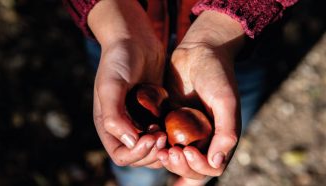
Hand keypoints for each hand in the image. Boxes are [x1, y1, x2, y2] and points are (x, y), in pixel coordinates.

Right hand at [88, 0, 166, 167]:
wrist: (136, 39)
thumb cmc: (118, 60)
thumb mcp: (111, 86)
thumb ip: (113, 115)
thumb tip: (129, 142)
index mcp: (108, 125)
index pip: (121, 155)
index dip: (136, 154)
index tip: (152, 138)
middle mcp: (125, 126)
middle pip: (139, 156)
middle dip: (152, 152)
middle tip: (165, 136)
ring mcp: (141, 120)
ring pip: (155, 148)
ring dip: (164, 147)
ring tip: (171, 133)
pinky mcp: (156, 112)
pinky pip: (166, 132)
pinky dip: (172, 134)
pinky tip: (179, 125)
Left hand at [157, 10, 244, 180]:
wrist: (199, 50)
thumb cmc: (217, 74)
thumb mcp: (225, 101)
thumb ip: (227, 132)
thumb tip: (217, 162)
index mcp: (221, 136)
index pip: (211, 166)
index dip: (198, 166)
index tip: (187, 152)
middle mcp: (204, 137)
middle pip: (192, 166)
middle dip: (180, 165)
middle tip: (169, 153)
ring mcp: (186, 130)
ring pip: (176, 156)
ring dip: (167, 158)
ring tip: (159, 149)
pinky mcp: (171, 120)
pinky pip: (163, 139)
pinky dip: (157, 143)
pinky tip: (150, 136)